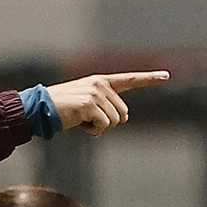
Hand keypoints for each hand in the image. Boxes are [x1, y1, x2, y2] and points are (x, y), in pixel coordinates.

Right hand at [45, 72, 169, 135]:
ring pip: (115, 122)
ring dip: (99, 128)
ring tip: (81, 121)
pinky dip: (92, 131)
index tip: (166, 76)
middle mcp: (100, 84)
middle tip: (87, 120)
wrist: (40, 108)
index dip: (149, 79)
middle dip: (108, 123)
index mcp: (101, 81)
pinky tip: (79, 123)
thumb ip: (105, 105)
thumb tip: (124, 118)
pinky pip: (103, 126)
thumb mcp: (85, 102)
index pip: (129, 79)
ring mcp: (96, 93)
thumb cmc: (61, 109)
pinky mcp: (90, 104)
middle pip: (123, 114)